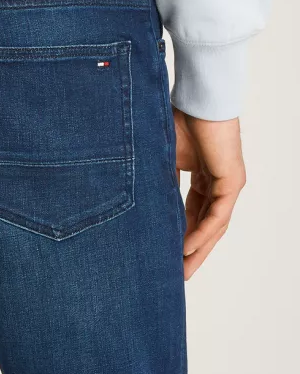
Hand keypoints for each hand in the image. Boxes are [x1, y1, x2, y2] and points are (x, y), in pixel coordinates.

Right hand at [173, 106, 245, 280]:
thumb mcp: (164, 159)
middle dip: (191, 251)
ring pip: (213, 225)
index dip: (179, 234)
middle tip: (177, 274)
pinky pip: (217, 215)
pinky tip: (187, 249)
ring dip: (198, 249)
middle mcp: (218, 184)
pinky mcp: (232, 182)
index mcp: (203, 177)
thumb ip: (160, 182)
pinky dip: (202, 233)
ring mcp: (228, 184)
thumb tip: (141, 203)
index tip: (165, 253)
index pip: (192, 213)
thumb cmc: (180, 120)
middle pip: (205, 225)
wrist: (197, 99)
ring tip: (182, 270)